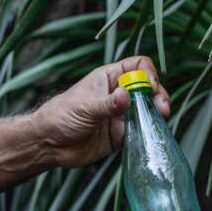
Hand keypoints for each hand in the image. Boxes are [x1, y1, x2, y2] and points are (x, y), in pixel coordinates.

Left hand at [33, 56, 170, 167]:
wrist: (49, 144)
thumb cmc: (61, 116)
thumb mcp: (85, 107)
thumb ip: (108, 104)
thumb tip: (126, 95)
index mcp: (109, 78)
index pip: (137, 66)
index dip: (147, 73)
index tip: (149, 86)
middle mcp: (119, 94)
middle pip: (148, 88)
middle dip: (158, 95)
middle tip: (162, 107)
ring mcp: (122, 114)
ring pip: (148, 110)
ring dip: (157, 114)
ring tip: (160, 119)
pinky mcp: (122, 134)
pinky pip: (142, 131)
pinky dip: (149, 132)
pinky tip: (150, 134)